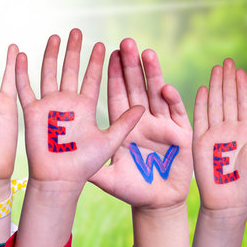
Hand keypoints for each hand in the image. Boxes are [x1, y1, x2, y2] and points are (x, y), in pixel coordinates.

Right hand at [15, 29, 143, 196]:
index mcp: (85, 107)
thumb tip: (142, 106)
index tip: (103, 45)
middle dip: (74, 51)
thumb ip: (124, 123)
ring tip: (55, 37)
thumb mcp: (110, 141)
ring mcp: (48, 106)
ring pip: (49, 74)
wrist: (60, 180)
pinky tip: (21, 55)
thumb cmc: (84, 165)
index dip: (96, 62)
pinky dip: (22, 72)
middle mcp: (67, 103)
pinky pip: (25, 89)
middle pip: (70, 70)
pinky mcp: (32, 112)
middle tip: (78, 31)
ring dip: (51, 55)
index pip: (91, 78)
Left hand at [90, 38, 192, 210]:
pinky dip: (172, 100)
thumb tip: (65, 155)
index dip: (114, 74)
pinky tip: (166, 88)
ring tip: (147, 53)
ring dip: (152, 74)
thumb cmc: (132, 189)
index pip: (118, 94)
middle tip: (126, 42)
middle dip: (132, 66)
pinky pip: (176, 113)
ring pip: (156, 94)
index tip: (108, 52)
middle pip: (136, 88)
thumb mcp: (108, 176)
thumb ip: (92, 164)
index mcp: (125, 126)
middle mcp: (143, 121)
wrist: (158, 204)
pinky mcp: (181, 133)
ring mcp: (163, 125)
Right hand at [192, 58, 246, 213]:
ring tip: (217, 68)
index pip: (244, 104)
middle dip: (228, 80)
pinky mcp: (200, 142)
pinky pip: (200, 119)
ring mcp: (214, 134)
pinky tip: (202, 88)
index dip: (242, 87)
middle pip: (228, 99)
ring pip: (215, 105)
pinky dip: (201, 104)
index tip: (241, 71)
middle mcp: (230, 129)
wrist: (228, 202)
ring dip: (215, 86)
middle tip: (228, 61)